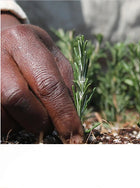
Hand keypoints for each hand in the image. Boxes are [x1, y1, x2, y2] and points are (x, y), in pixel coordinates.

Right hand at [1, 13, 83, 142]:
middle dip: (39, 120)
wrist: (0, 41)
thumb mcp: (56, 62)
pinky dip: (10, 124)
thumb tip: (71, 124)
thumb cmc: (35, 55)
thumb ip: (65, 89)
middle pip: (16, 98)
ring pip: (1, 114)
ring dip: (22, 124)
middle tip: (49, 123)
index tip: (74, 136)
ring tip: (31, 114)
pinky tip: (18, 115)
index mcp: (23, 41)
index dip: (64, 115)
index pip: (48, 85)